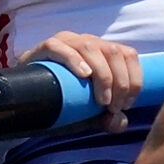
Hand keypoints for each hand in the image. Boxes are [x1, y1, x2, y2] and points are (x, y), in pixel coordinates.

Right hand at [22, 33, 142, 130]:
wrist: (29, 98)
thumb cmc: (64, 101)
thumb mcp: (89, 114)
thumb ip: (106, 118)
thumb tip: (120, 122)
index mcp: (103, 51)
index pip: (128, 54)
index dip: (134, 79)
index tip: (127, 105)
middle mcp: (88, 42)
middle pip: (113, 52)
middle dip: (120, 82)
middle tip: (112, 107)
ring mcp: (66, 41)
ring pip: (91, 47)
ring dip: (102, 75)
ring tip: (101, 101)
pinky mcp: (46, 47)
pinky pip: (61, 47)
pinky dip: (75, 60)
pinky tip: (83, 75)